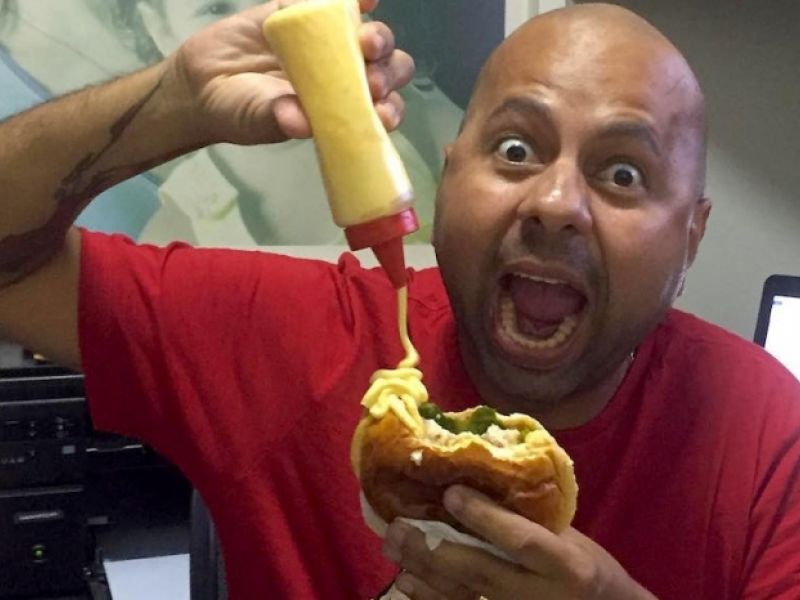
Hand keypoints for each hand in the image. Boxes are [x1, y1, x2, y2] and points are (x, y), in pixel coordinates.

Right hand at [165, 0, 413, 145]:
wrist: (203, 80)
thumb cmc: (240, 111)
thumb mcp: (258, 119)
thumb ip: (278, 118)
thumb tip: (298, 123)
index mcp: (342, 109)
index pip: (380, 110)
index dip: (389, 110)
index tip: (383, 114)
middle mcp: (346, 76)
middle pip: (385, 70)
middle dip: (387, 74)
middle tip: (372, 80)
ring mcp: (330, 43)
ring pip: (370, 38)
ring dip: (377, 38)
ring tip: (366, 40)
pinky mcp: (307, 12)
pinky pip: (338, 2)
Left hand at [382, 486, 656, 599]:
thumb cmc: (587, 567)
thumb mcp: (570, 537)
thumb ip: (530, 516)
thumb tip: (477, 475)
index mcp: (566, 565)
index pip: (522, 540)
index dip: (485, 517)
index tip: (451, 492)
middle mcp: (539, 595)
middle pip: (479, 571)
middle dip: (433, 548)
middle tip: (398, 526)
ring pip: (463, 597)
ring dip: (422, 573)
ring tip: (393, 548)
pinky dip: (431, 597)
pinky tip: (407, 581)